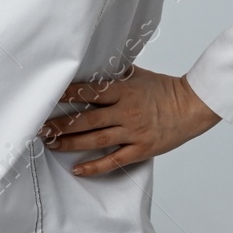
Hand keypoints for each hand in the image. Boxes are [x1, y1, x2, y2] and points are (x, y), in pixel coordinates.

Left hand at [38, 65, 221, 176]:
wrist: (190, 107)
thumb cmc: (163, 89)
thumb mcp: (137, 74)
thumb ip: (114, 72)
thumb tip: (91, 63)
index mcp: (124, 90)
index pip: (90, 92)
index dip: (68, 95)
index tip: (49, 97)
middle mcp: (126, 112)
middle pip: (87, 120)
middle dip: (61, 124)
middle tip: (41, 127)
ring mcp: (133, 132)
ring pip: (95, 140)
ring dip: (70, 143)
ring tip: (51, 144)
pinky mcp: (140, 149)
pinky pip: (113, 160)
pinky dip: (94, 167)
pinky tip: (78, 169)